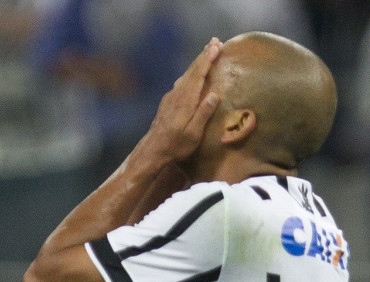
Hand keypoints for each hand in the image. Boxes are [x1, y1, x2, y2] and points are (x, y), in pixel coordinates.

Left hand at [140, 38, 222, 165]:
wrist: (152, 152)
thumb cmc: (175, 146)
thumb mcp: (193, 133)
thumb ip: (203, 113)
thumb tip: (214, 94)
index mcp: (186, 101)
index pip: (198, 75)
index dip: (207, 59)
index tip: (216, 46)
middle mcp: (177, 95)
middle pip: (191, 71)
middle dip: (203, 55)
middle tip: (214, 42)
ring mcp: (170, 98)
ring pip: (185, 75)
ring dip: (196, 63)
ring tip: (206, 53)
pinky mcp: (167, 103)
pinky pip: (181, 83)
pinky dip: (189, 74)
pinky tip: (191, 75)